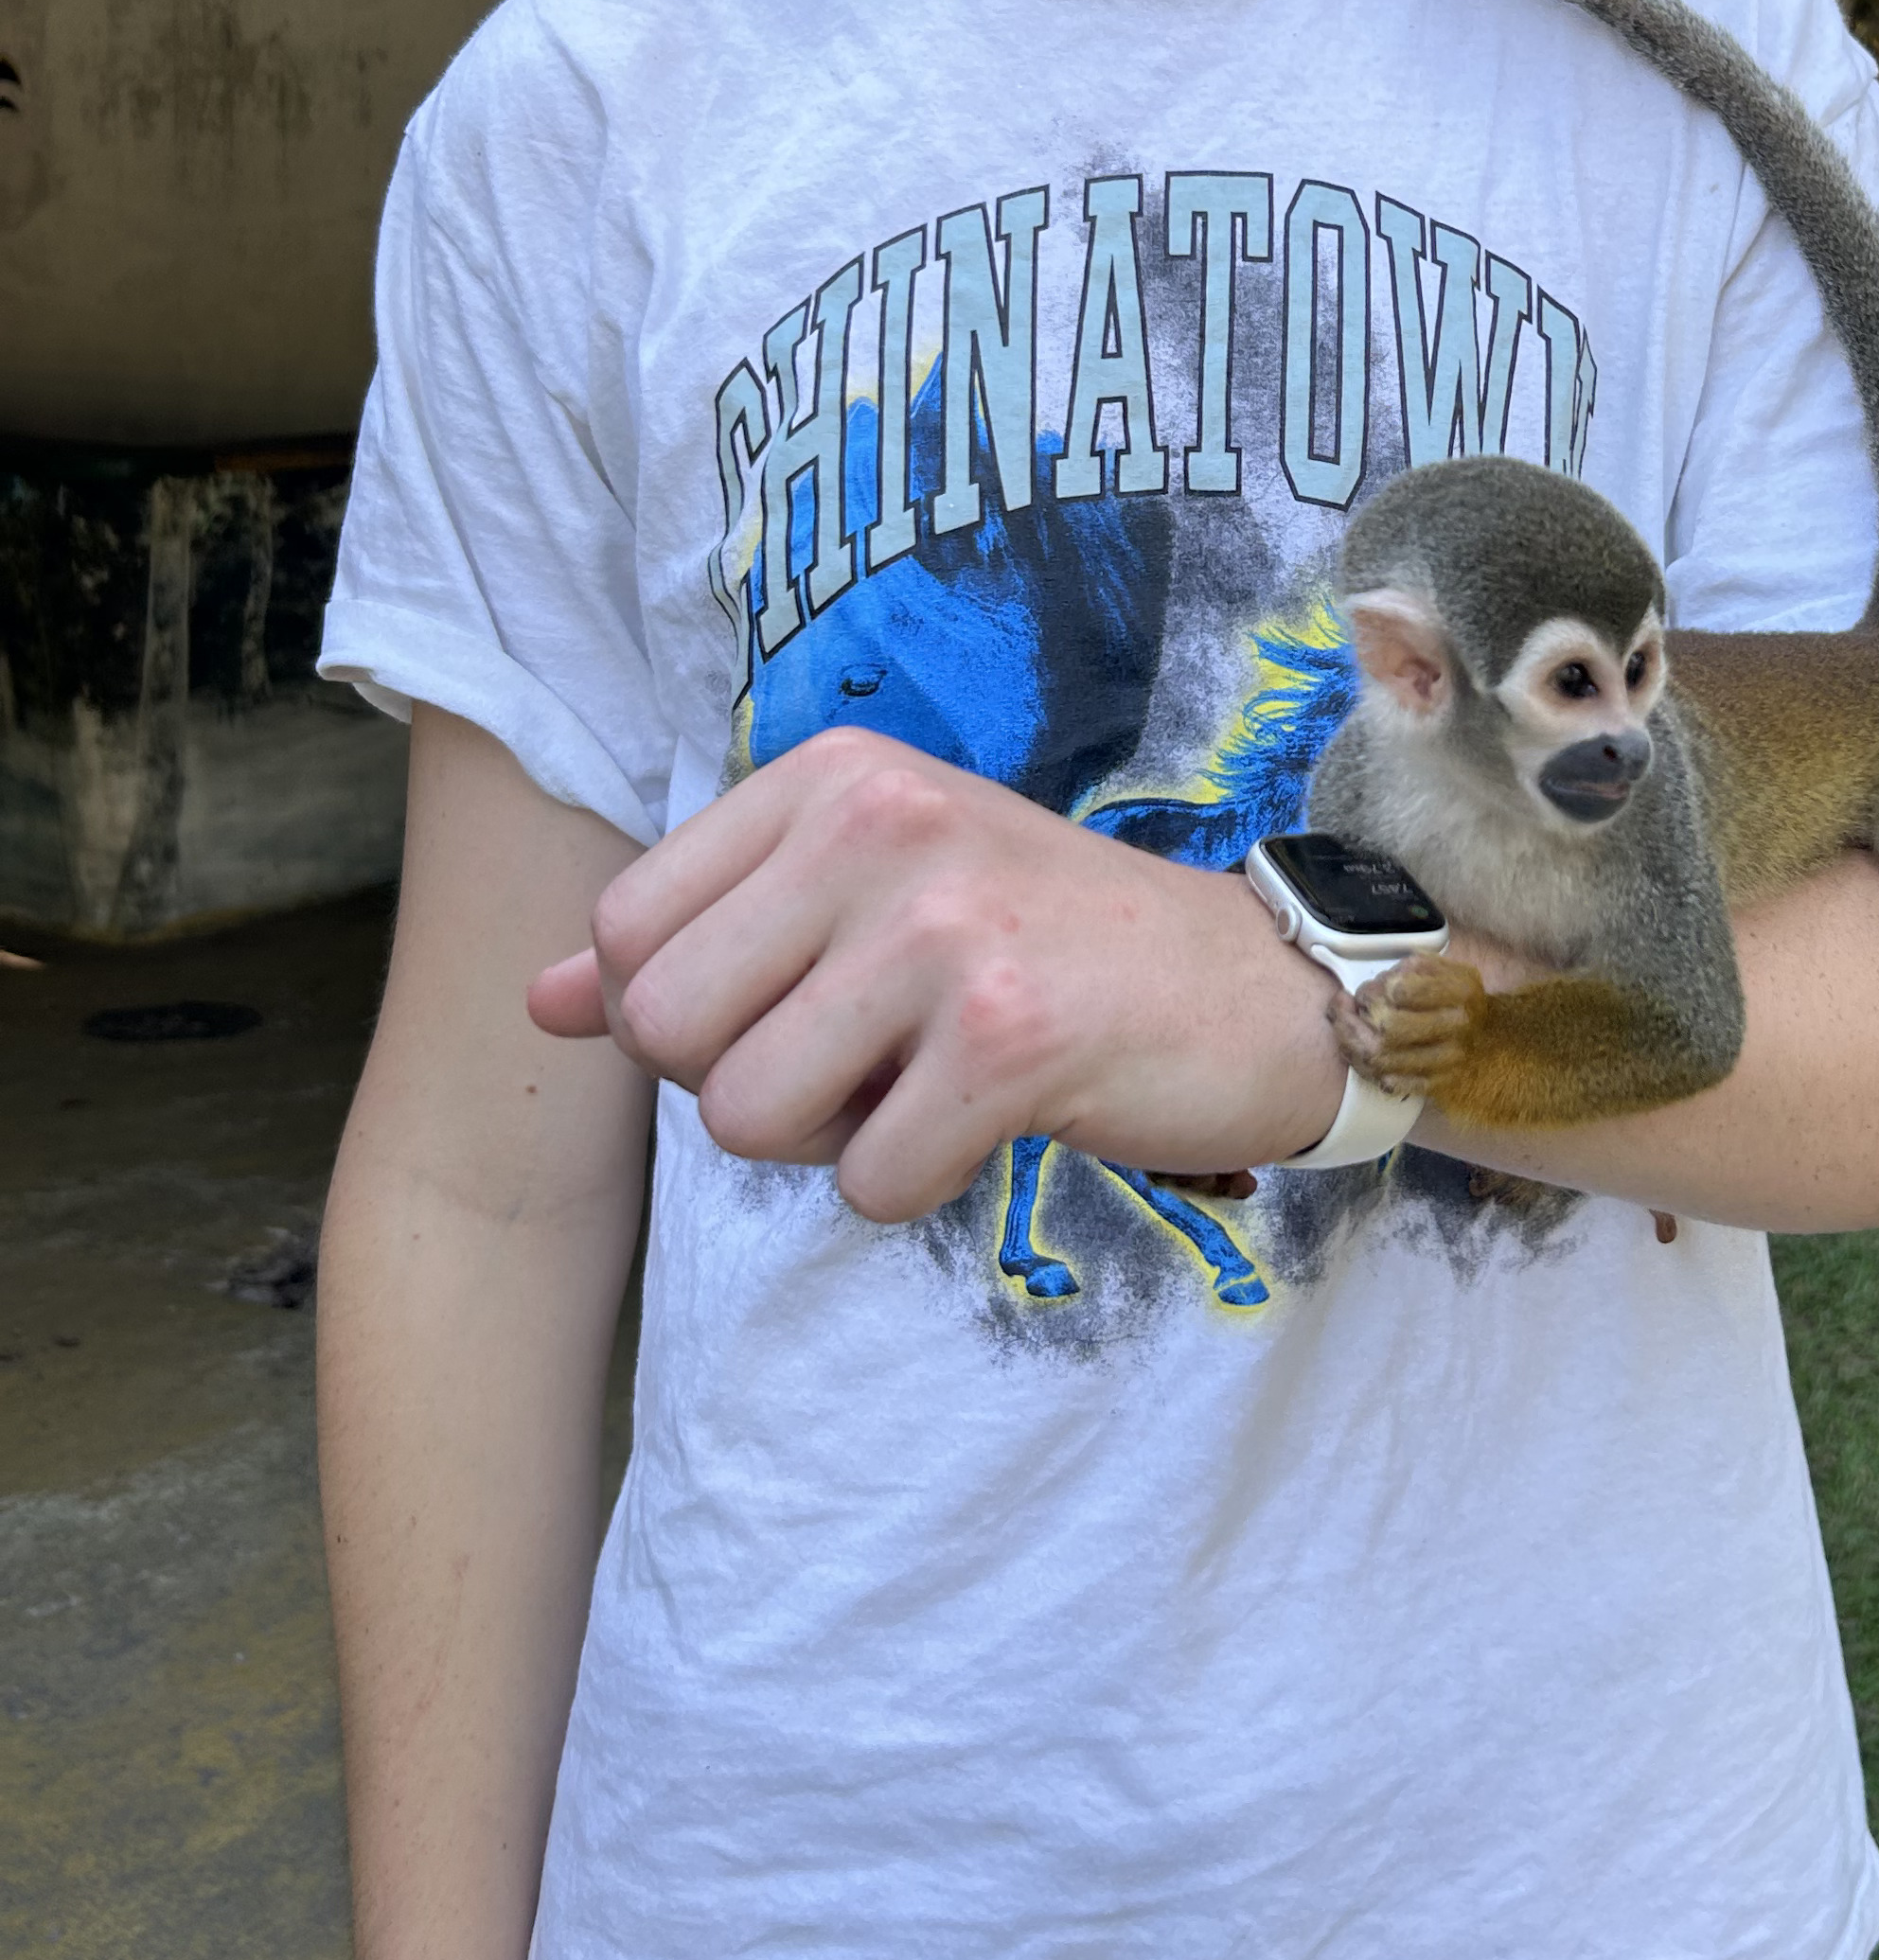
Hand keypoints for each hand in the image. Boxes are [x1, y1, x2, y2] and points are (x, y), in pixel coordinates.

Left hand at [525, 730, 1343, 1217]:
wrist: (1254, 988)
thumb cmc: (1043, 947)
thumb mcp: (865, 901)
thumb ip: (704, 941)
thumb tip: (542, 999)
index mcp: (832, 775)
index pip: (626, 930)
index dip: (685, 1013)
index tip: (801, 1004)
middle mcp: (879, 822)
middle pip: (663, 1029)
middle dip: (741, 1087)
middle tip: (863, 1062)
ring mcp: (944, 926)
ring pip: (745, 1116)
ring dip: (827, 1143)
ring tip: (926, 1085)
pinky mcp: (1008, 1039)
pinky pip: (863, 1183)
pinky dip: (916, 1184)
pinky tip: (995, 1118)